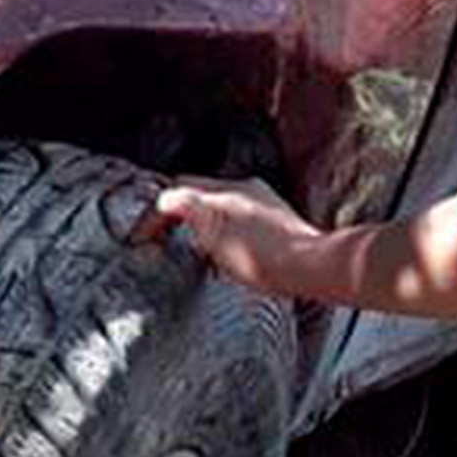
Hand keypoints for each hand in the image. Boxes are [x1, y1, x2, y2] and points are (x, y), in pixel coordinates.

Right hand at [137, 179, 328, 295]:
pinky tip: (230, 254)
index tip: (145, 234)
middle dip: (180, 213)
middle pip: (201, 194)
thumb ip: (183, 207)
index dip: (157, 211)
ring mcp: (265, 207)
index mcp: (227, 189)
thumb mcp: (211, 230)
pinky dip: (227, 234)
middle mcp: (247, 190)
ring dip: (204, 224)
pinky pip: (242, 223)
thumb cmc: (266, 256)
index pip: (179, 187)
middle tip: (165, 236)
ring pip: (223, 208)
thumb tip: (163, 198)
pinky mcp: (280, 226)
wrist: (311, 268)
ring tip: (194, 247)